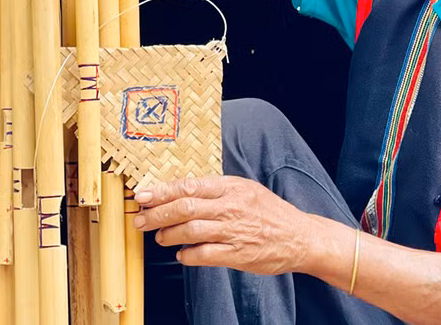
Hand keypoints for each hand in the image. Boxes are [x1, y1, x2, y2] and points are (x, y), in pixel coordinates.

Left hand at [133, 176, 315, 274]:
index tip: (143, 194)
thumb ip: (217, 190)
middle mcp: (231, 206)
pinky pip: (205, 255)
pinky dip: (188, 255)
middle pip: (185, 207)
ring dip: (169, 234)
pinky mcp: (238, 254)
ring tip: (159, 237)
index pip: (190, 185)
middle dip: (157, 213)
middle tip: (140, 219)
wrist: (299, 236)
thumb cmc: (269, 212)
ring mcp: (234, 230)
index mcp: (231, 187)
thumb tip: (183, 190)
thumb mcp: (245, 190)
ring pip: (191, 230)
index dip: (162, 190)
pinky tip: (182, 254)